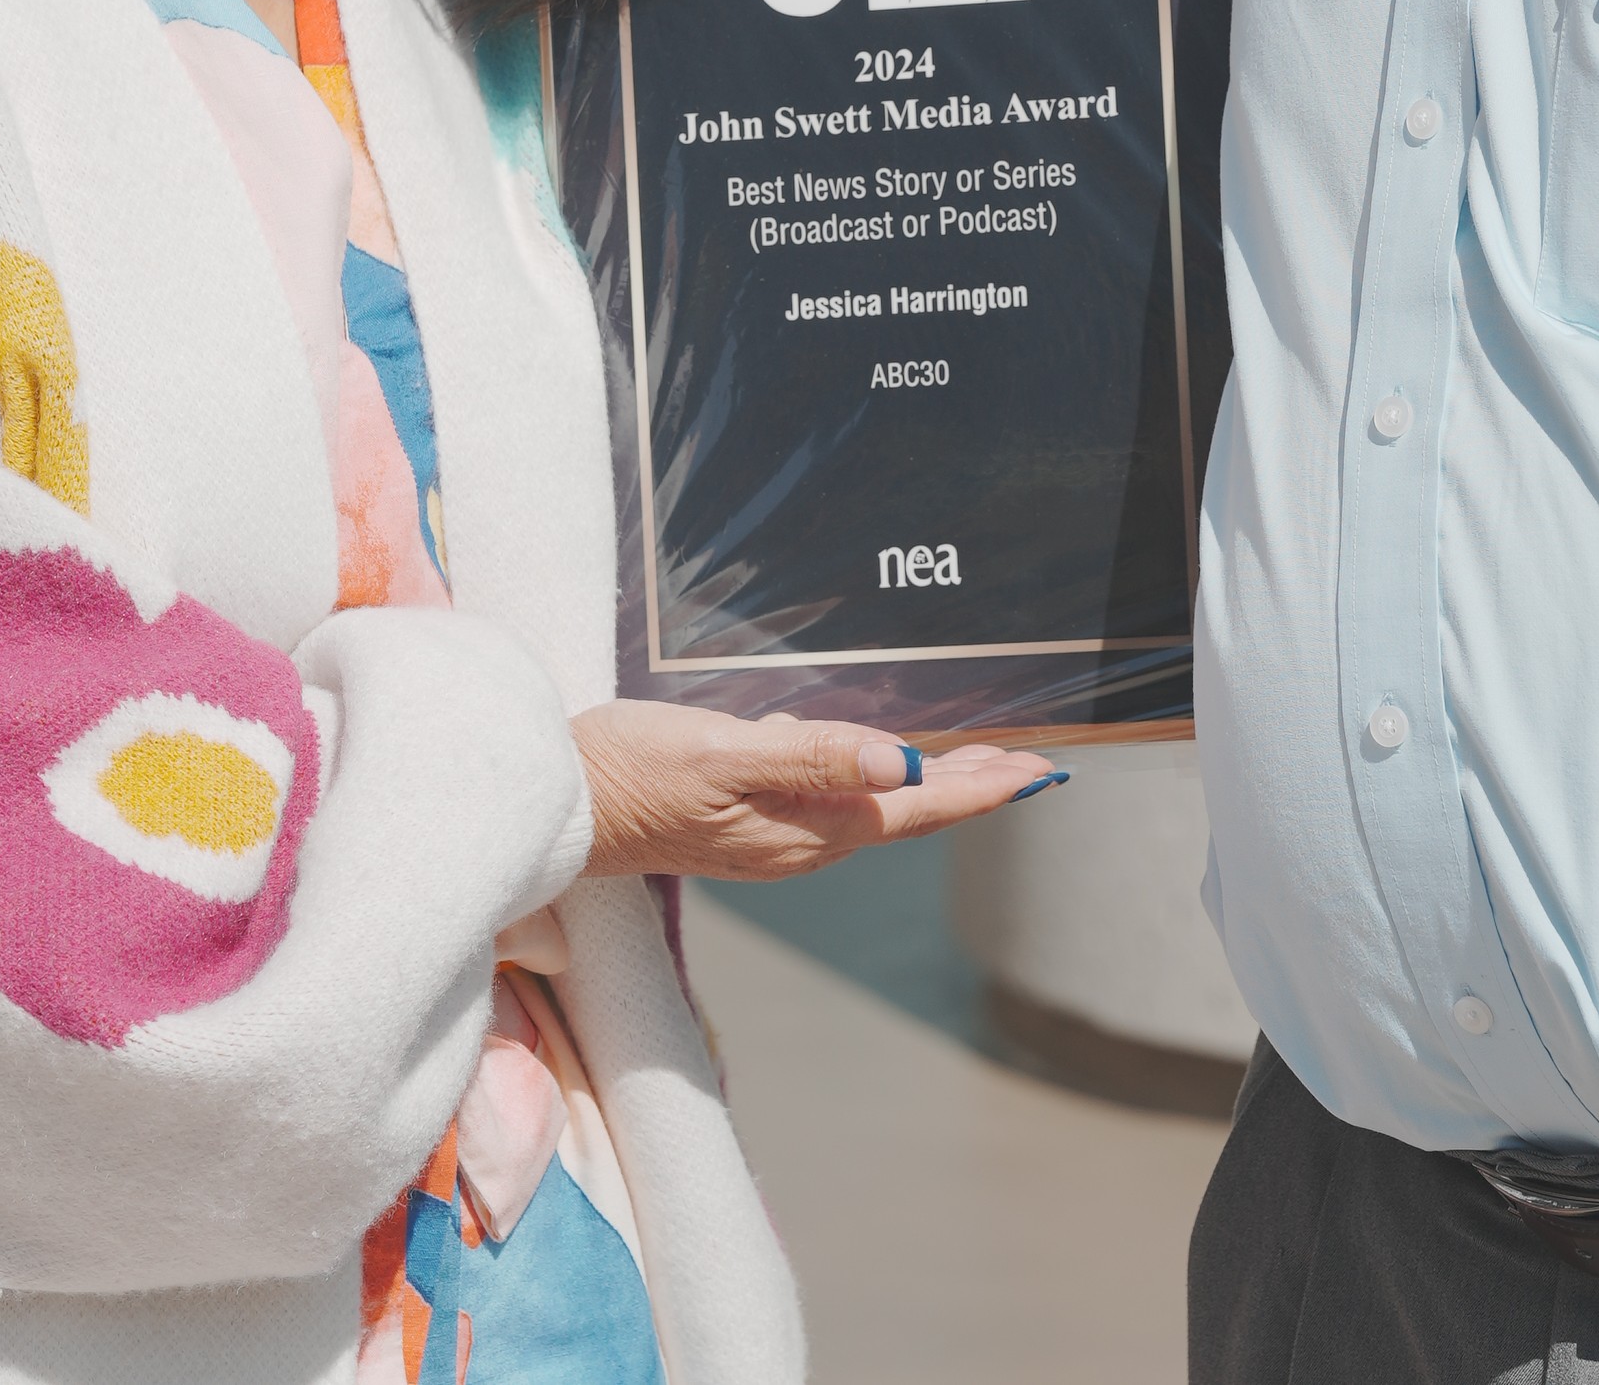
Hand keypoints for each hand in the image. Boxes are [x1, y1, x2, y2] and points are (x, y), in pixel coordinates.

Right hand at [570, 700, 1056, 881]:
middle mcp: (801, 843)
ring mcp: (776, 837)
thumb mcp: (724, 755)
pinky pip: (839, 802)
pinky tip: (888, 765)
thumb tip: (902, 766)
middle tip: (1035, 767)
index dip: (981, 789)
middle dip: (974, 788)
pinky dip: (882, 782)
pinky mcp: (753, 821)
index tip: (1038, 772)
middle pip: (907, 813)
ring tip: (984, 766)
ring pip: (878, 809)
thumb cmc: (635, 771)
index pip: (916, 808)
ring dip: (935, 786)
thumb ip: (813, 757)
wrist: (560, 804)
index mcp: (805, 830)